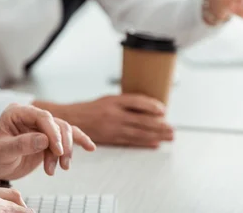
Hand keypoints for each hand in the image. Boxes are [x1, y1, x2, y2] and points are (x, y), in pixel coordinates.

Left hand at [0, 104, 95, 180]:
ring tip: (61, 168)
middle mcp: (32, 116)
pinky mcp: (49, 137)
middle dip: (61, 144)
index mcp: (18, 112)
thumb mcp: (2, 151)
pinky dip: (79, 141)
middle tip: (61, 162)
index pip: (42, 117)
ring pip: (64, 132)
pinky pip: (67, 136)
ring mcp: (41, 126)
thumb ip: (21, 144)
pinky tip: (90, 147)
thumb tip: (44, 140)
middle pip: (57, 124)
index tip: (58, 150)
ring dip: (66, 151)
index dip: (53, 132)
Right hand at [37, 95, 173, 147]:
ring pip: (138, 132)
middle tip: (172, 129)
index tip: (163, 110)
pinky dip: (144, 143)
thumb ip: (125, 103)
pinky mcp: (110, 138)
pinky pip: (130, 141)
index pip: (136, 102)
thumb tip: (148, 107)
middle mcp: (113, 114)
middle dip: (159, 125)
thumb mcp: (108, 99)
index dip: (151, 105)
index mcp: (113, 101)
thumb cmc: (90, 109)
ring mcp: (112, 127)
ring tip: (168, 137)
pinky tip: (154, 144)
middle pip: (141, 119)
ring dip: (156, 135)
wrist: (71, 120)